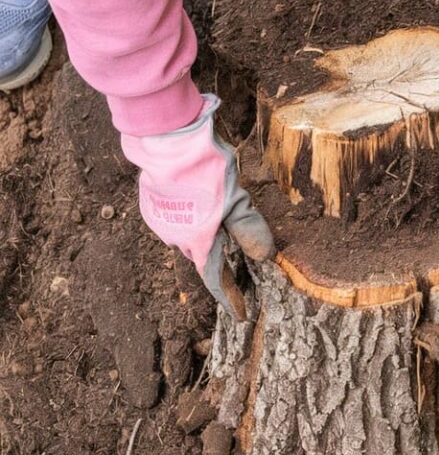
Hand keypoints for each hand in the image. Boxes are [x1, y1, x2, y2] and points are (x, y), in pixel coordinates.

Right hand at [120, 94, 273, 318]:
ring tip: (222, 238)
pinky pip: (180, 221)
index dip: (229, 297)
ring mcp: (164, 220)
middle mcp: (177, 238)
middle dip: (220, 266)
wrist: (166, 140)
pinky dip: (194, 222)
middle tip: (241, 275)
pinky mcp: (156, 203)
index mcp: (198, 242)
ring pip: (191, 238)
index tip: (241, 314)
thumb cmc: (204, 169)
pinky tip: (202, 211)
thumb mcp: (235, 199)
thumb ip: (249, 229)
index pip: (215, 279)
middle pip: (204, 258)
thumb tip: (266, 258)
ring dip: (206, 239)